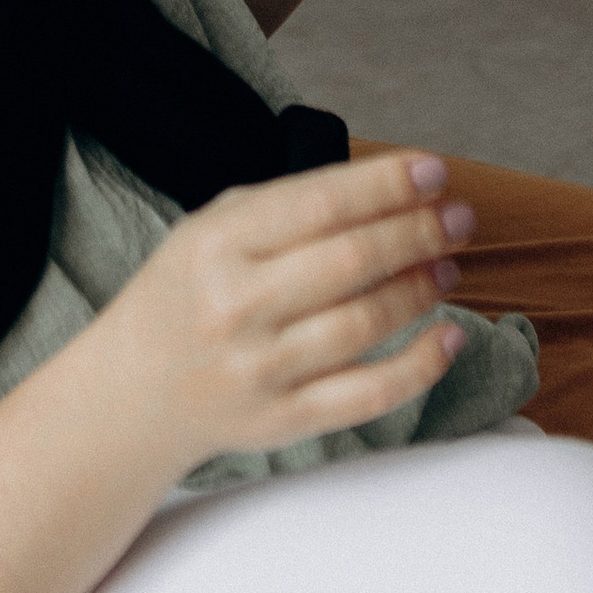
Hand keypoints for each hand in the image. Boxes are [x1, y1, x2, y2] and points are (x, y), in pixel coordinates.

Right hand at [104, 149, 473, 465]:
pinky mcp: (283, 420)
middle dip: (418, 233)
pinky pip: (367, 395)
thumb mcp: (210, 229)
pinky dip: (420, 366)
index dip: (386, 185)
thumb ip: (285, 205)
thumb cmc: (188, 294)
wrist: (133, 391)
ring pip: (364, 323)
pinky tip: (450, 337)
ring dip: (421, 289)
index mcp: (217, 244)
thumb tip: (386, 189)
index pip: (319, 204)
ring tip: (449, 265)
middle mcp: (236, 305)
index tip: (434, 172)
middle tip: (458, 218)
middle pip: (351, 261)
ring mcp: (260, 368)